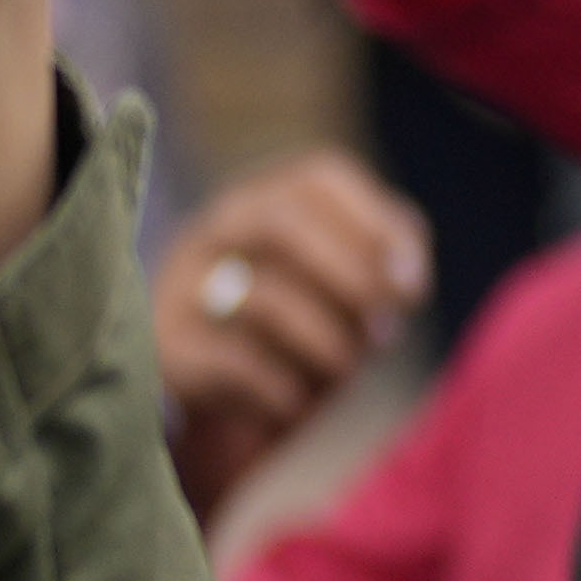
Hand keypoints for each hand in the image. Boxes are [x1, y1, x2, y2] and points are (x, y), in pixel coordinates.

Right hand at [148, 153, 429, 511]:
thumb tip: (403, 279)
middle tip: (385, 331)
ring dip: (328, 344)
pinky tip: (294, 403)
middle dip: (352, 277)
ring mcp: (181, 286)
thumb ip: (380, 265)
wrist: (198, 390)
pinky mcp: (168, 350)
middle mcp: (215, 231)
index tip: (412, 286)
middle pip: (285, 220)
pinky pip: (237, 364)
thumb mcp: (338, 289)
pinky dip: (283, 390)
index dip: (379, 226)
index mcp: (262, 201)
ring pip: (266, 298)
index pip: (320, 177)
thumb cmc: (291, 328)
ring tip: (344, 369)